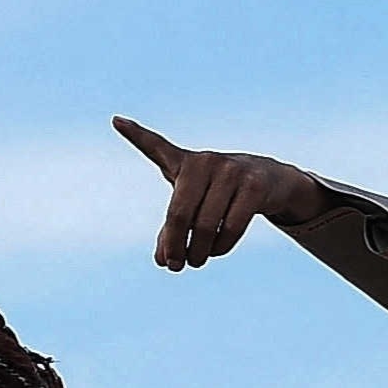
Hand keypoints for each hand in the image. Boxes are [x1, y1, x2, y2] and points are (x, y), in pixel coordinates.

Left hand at [116, 117, 329, 269]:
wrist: (270, 182)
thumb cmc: (220, 194)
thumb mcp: (193, 206)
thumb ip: (171, 231)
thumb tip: (163, 261)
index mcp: (185, 162)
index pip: (157, 147)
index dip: (136, 134)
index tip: (116, 120)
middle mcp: (205, 161)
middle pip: (179, 213)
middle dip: (174, 245)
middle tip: (174, 266)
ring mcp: (231, 171)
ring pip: (205, 225)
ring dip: (198, 252)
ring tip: (196, 261)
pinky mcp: (254, 186)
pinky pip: (230, 228)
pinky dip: (220, 248)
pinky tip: (215, 250)